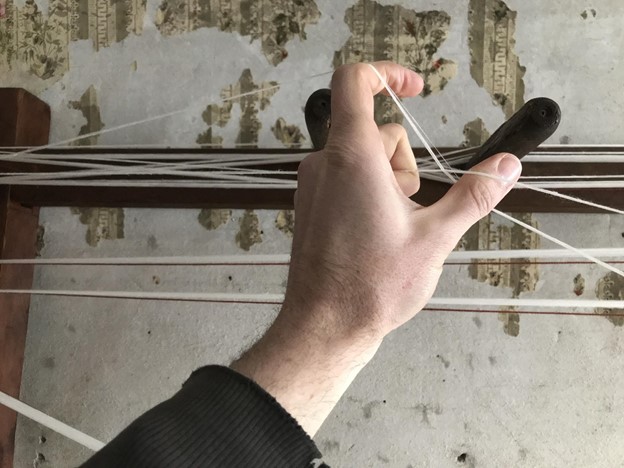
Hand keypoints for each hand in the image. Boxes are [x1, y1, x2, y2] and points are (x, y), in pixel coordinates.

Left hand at [232, 61, 520, 435]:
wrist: (324, 326)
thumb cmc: (373, 285)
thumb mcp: (435, 238)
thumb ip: (473, 195)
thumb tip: (507, 166)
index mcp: (352, 157)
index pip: (355, 82)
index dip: (387, 73)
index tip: (416, 88)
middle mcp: (324, 162)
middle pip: (375, 131)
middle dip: (403, 161)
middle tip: (410, 208)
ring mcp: (313, 185)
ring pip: (362, 159)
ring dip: (388, 182)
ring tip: (392, 228)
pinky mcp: (310, 205)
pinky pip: (345, 179)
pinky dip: (368, 194)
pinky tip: (374, 235)